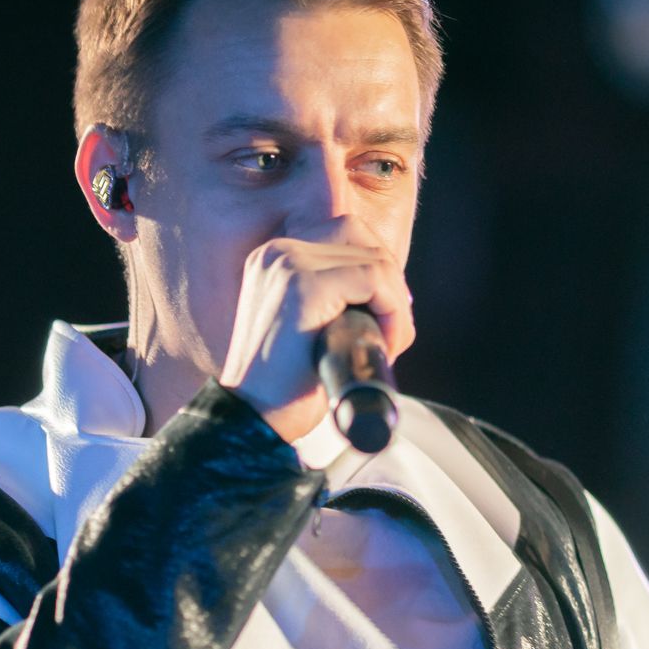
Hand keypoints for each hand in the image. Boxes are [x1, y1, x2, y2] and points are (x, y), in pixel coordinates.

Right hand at [218, 215, 414, 442]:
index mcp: (274, 257)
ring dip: (396, 304)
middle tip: (392, 329)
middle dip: (390, 282)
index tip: (387, 312)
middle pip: (362, 237)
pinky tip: (387, 344)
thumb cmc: (285, 385)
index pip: (346, 232)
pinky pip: (375, 280)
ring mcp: (289, 264)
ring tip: (387, 343)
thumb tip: (389, 286)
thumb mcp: (309, 325)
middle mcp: (277, 252)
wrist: (253, 416)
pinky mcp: (304, 286)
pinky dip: (395, 313)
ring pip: (376, 260)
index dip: (378, 269)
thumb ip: (335, 297)